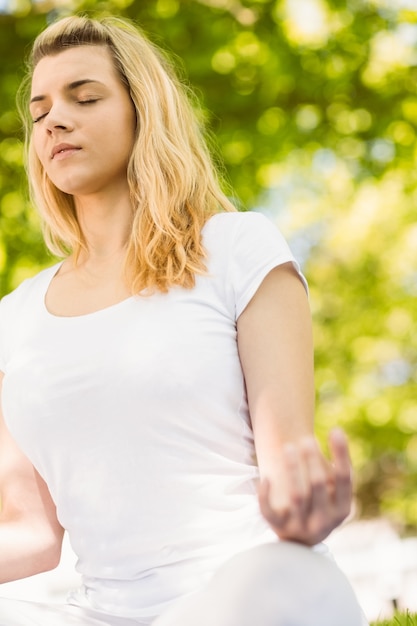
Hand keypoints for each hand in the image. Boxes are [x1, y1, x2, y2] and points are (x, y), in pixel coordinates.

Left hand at [258, 428, 351, 545]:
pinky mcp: (279, 528)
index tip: (336, 429)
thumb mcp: (335, 493)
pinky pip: (269, 512)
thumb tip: (337, 431)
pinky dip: (266, 496)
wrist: (302, 540)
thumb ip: (338, 468)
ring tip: (288, 447)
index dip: (341, 454)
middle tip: (306, 439)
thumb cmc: (321, 504)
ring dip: (292, 469)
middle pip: (318, 485)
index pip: (344, 479)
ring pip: (296, 496)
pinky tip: (266, 478)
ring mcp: (301, 526)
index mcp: (342, 509)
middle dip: (312, 459)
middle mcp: (324, 521)